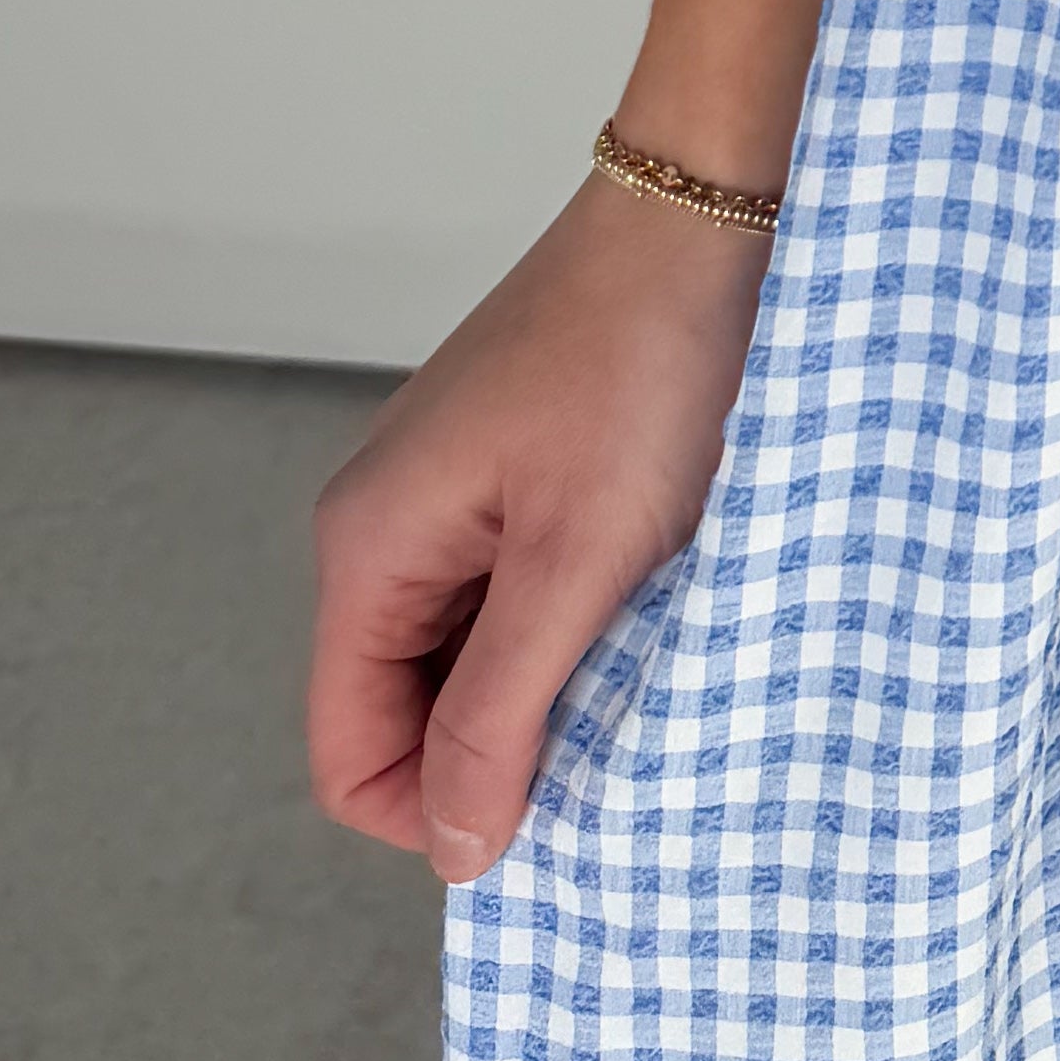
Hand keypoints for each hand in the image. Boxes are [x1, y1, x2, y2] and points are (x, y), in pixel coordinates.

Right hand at [307, 173, 770, 879]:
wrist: (708, 210)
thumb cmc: (644, 364)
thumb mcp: (578, 560)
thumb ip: (500, 711)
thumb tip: (453, 851)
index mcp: (368, 549)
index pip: (351, 757)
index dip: (440, 810)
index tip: (557, 800)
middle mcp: (385, 523)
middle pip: (405, 709)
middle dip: (502, 743)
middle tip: (618, 719)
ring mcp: (447, 492)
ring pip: (468, 652)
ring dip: (547, 676)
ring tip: (640, 643)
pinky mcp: (510, 467)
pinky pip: (512, 588)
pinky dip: (570, 613)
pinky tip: (643, 590)